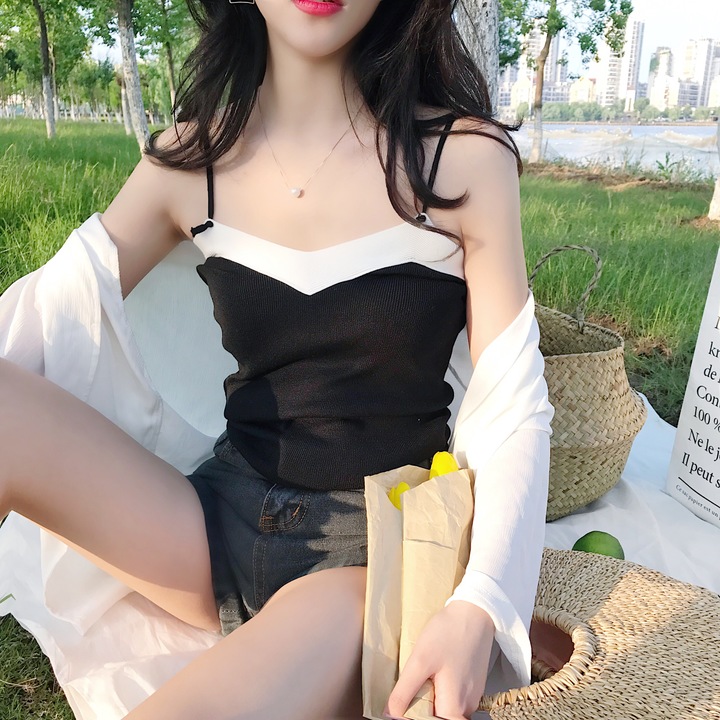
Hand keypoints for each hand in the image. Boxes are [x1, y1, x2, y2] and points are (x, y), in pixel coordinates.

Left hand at [384, 600, 494, 719]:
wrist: (474, 612)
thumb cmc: (448, 633)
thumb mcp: (419, 660)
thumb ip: (404, 692)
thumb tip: (390, 715)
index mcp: (454, 707)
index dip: (412, 717)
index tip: (404, 703)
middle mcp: (467, 708)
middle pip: (438, 717)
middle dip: (421, 708)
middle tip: (415, 685)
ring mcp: (472, 697)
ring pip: (445, 709)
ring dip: (431, 699)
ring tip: (425, 675)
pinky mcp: (473, 686)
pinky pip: (453, 698)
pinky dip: (441, 691)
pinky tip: (436, 671)